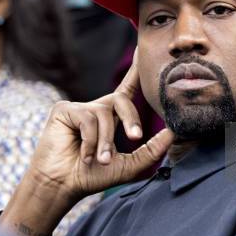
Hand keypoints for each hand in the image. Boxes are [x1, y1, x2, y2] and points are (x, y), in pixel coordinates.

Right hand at [29, 49, 173, 200]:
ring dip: (106, 140)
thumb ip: (152, 150)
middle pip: (122, 99)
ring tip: (100, 159)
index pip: (128, 89)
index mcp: (112, 117)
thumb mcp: (129, 166)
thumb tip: (173, 132)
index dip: (136, 70)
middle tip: (136, 138)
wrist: (62, 185)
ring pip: (105, 114)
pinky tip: (84, 154)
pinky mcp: (64, 110)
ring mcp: (80, 108)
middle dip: (132, 119)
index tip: (144, 49)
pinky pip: (87, 119)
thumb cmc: (92, 176)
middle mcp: (97, 109)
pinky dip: (90, 140)